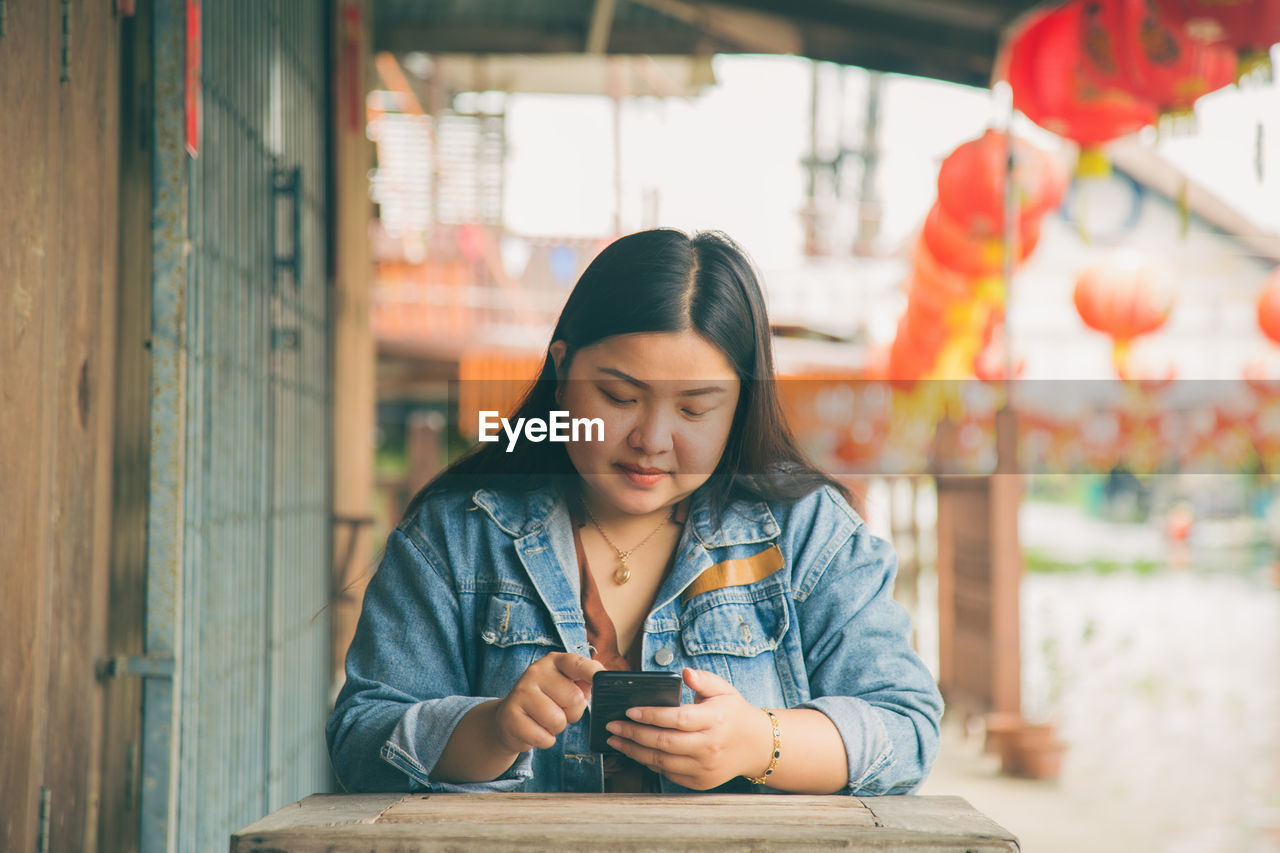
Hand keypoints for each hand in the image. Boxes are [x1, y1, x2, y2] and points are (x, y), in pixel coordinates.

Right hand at [492, 652, 604, 753]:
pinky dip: (544, 740)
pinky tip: (534, 729)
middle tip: (559, 710)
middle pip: (574, 699)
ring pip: (558, 720)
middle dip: (572, 713)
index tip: (603, 679)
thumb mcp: (566, 686)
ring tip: (545, 720)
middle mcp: (536, 672)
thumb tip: (604, 678)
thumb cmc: (547, 702)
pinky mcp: (511, 716)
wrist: (509, 719)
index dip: (593, 672)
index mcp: (554, 662)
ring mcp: (521, 692)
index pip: (577, 663)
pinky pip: (543, 737)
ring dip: (557, 728)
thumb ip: (586, 681)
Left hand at [604, 667, 772, 790]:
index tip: (629, 711)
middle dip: (634, 734)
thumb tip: (684, 672)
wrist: (756, 746)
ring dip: (635, 751)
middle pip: (664, 742)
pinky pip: (669, 773)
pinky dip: (650, 763)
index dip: (651, 715)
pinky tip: (636, 752)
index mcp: (715, 720)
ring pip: (662, 761)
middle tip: (613, 726)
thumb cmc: (734, 714)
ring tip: (616, 740)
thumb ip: (704, 679)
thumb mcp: (724, 690)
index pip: (677, 718)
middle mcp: (710, 746)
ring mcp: (705, 767)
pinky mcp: (701, 781)